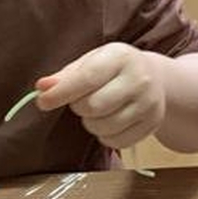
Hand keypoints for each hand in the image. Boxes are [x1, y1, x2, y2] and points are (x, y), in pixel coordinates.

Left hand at [34, 44, 169, 149]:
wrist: (156, 78)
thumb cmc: (114, 69)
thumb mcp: (91, 62)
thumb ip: (65, 76)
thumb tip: (42, 88)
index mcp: (121, 57)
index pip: (87, 78)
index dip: (61, 93)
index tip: (43, 102)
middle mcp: (140, 79)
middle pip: (94, 107)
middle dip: (79, 108)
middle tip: (81, 102)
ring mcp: (150, 103)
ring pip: (104, 127)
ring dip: (91, 123)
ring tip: (97, 112)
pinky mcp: (153, 124)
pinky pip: (117, 141)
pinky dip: (105, 136)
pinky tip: (109, 123)